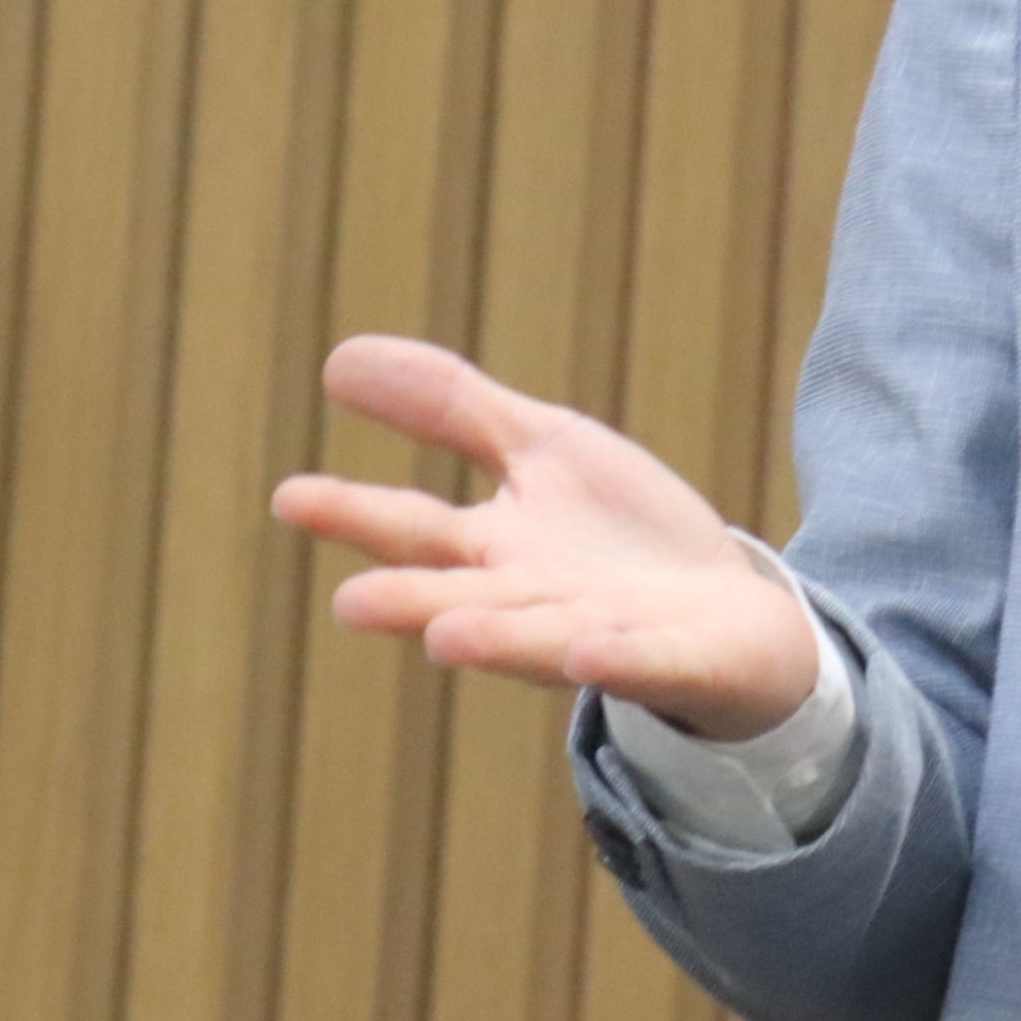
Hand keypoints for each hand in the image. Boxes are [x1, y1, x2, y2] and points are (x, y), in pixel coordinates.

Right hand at [269, 334, 819, 742]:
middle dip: (411, 603)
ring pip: (539, 642)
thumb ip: (451, 409)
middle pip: (462, 601)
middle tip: (350, 602)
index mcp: (494, 553)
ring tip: (445, 638)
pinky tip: (589, 651)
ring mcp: (601, 634)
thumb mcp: (543, 449)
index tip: (289, 494)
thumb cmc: (618, 537)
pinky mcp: (673, 657)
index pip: (413, 530)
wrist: (731, 610)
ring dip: (497, 640)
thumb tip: (338, 357)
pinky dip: (616, 660)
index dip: (354, 513)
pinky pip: (642, 663)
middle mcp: (533, 602)